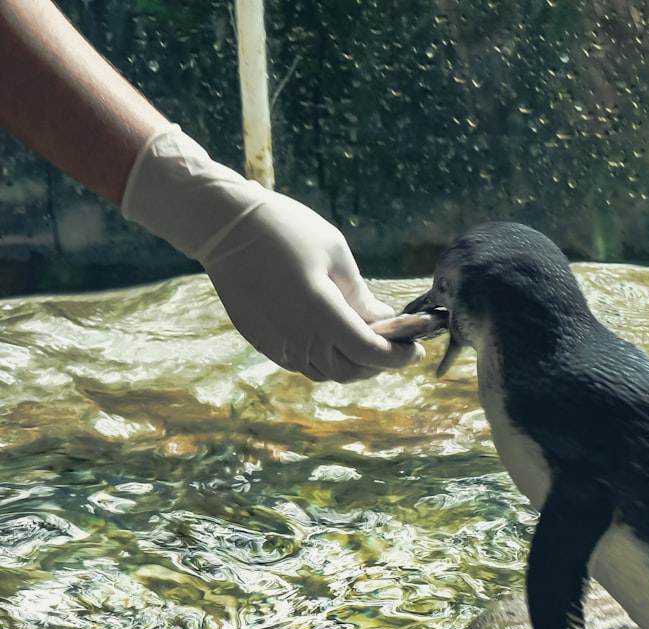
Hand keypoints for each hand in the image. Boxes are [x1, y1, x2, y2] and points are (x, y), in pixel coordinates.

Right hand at [121, 126, 421, 380]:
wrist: (225, 227)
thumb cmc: (286, 231)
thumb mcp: (337, 256)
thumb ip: (362, 296)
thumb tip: (382, 321)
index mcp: (322, 315)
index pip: (370, 354)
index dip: (398, 356)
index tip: (414, 348)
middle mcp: (298, 338)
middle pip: (350, 372)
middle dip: (377, 365)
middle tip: (395, 347)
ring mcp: (276, 344)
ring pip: (324, 373)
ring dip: (350, 365)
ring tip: (366, 342)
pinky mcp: (261, 341)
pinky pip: (301, 363)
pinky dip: (324, 359)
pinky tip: (333, 337)